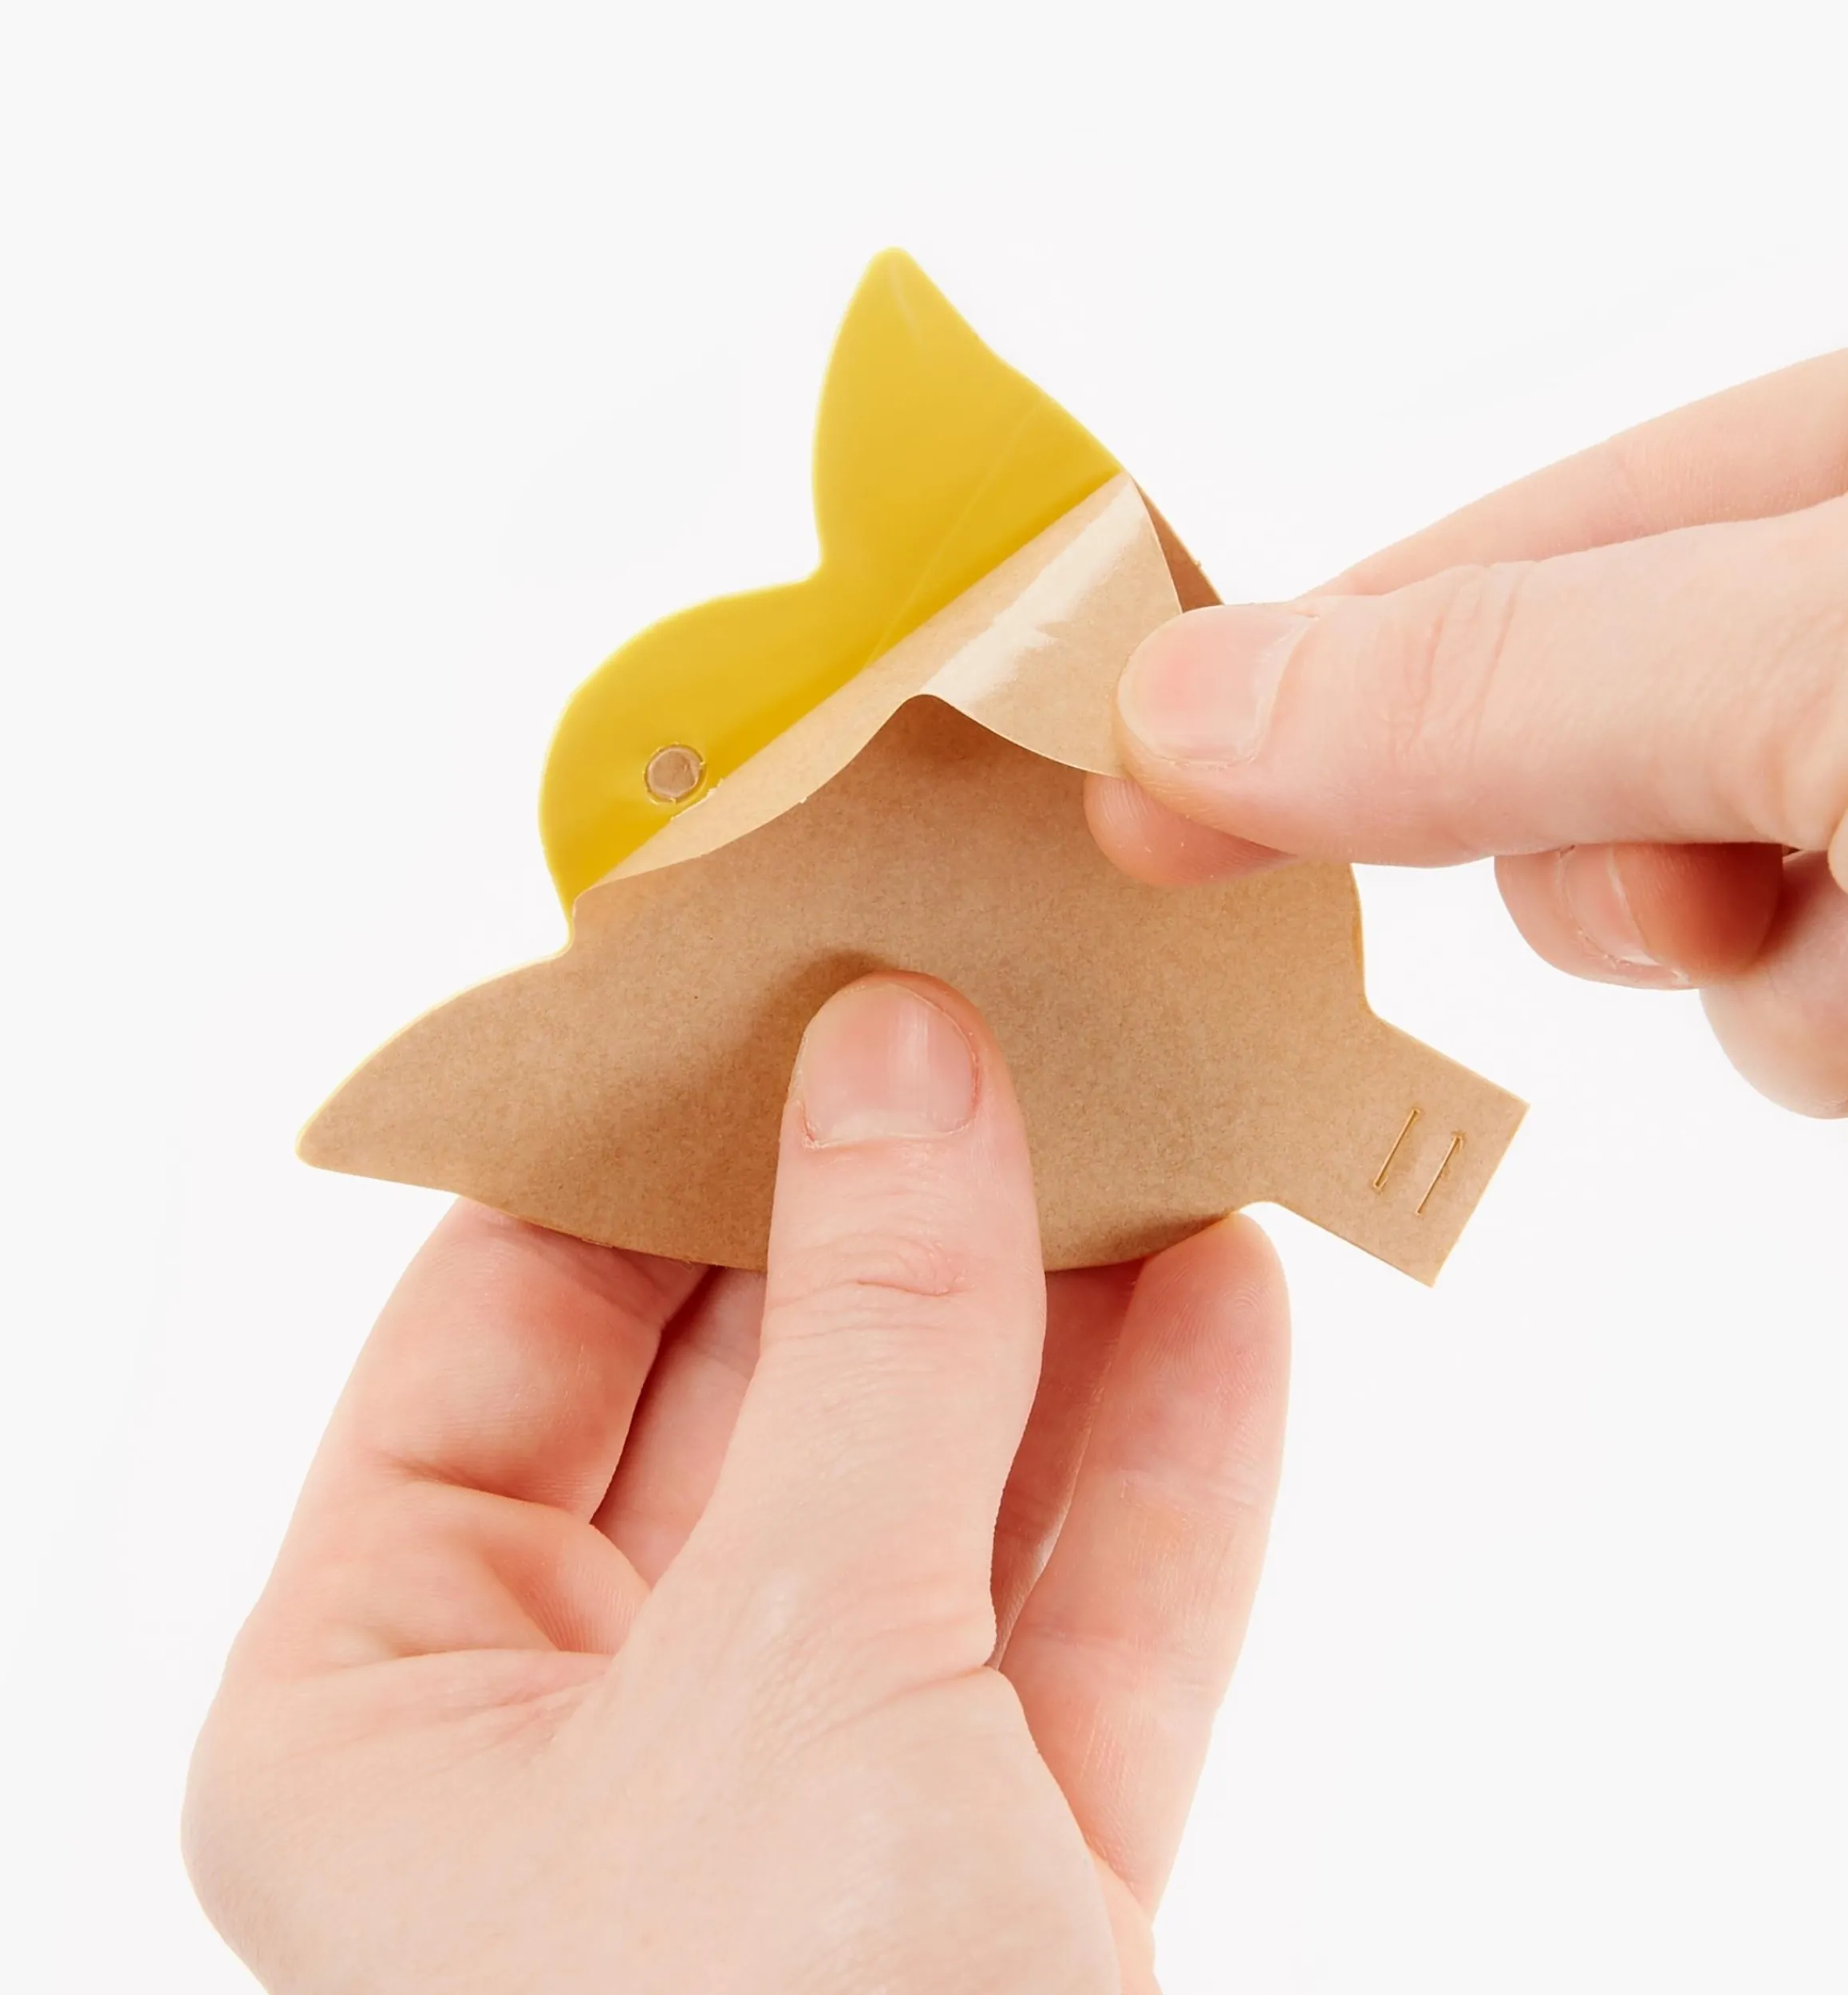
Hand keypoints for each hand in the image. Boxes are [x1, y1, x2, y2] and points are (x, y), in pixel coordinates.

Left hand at [185, 976, 1288, 1993]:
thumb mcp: (802, 1671)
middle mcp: (576, 1745)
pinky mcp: (997, 1886)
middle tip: (980, 1007)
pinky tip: (1225, 1293)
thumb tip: (902, 1057)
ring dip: (1045, 1311)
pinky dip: (1157, 1464)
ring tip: (1127, 1110)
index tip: (761, 962)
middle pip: (742, 1387)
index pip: (500, 1318)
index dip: (635, 1126)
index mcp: (389, 1700)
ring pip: (931, 1493)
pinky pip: (1075, 1628)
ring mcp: (799, 1814)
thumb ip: (870, 1346)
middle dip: (878, 1204)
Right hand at [1089, 351, 1847, 1114]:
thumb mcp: (1815, 665)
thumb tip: (1187, 704)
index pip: (1561, 519)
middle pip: (1606, 737)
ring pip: (1696, 908)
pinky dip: (1821, 1031)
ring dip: (1742, 969)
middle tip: (1678, 886)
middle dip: (1603, 847)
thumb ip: (1507, 678)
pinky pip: (1794, 1009)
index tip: (1161, 762)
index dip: (1355, 637)